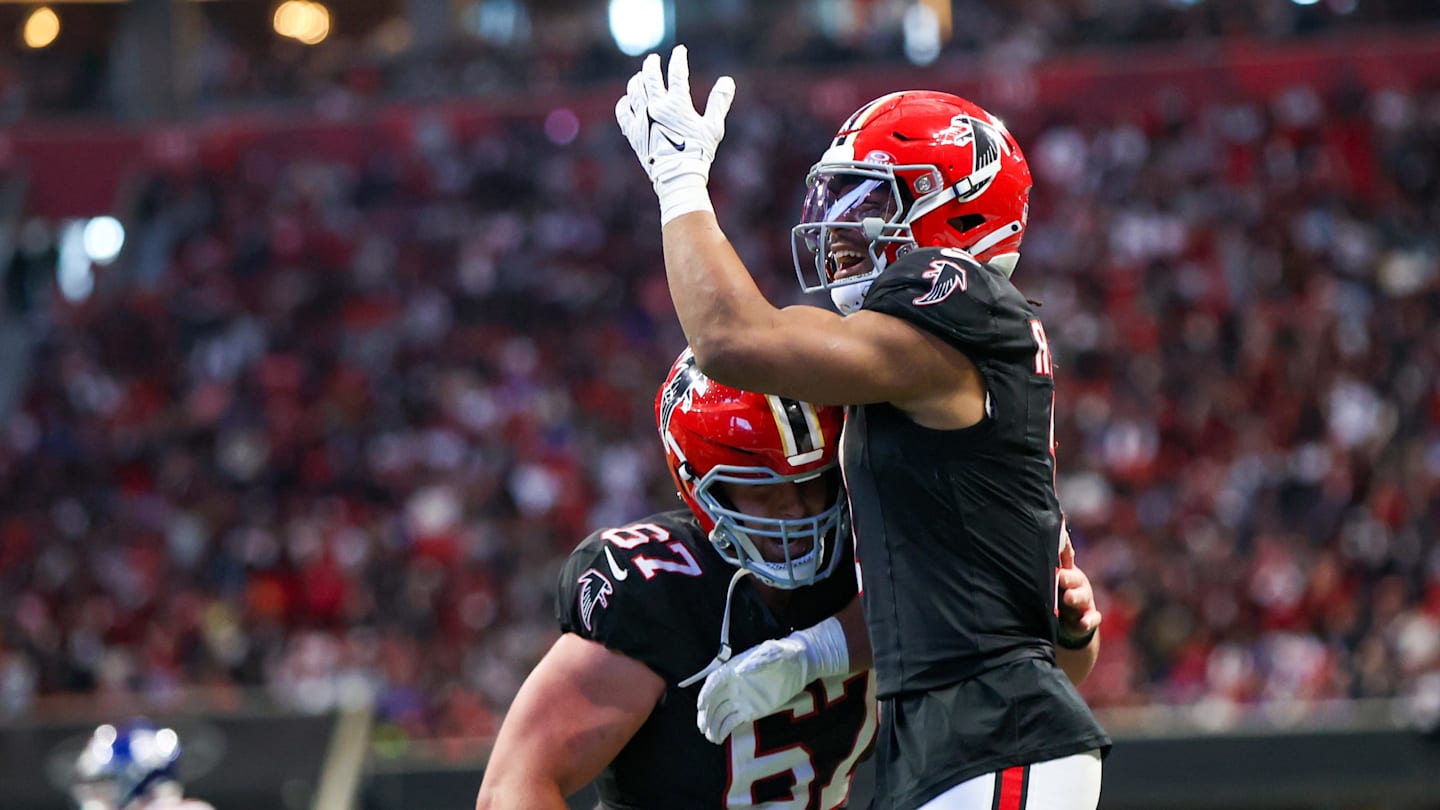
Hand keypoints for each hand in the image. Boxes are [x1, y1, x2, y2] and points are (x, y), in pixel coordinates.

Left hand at [615, 44, 735, 223]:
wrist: (677, 176)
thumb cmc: (698, 152)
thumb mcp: (713, 127)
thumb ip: (719, 102)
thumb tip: (727, 80)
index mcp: (676, 104)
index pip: (677, 73)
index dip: (678, 59)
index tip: (680, 51)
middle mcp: (656, 107)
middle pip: (650, 77)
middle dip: (651, 65)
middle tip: (653, 59)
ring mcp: (642, 119)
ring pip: (634, 90)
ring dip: (637, 80)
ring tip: (640, 76)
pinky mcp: (633, 133)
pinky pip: (623, 112)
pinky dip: (625, 103)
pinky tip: (627, 100)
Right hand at [696, 636, 811, 743]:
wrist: (799, 666)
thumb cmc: (784, 654)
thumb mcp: (772, 653)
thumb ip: (757, 661)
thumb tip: (741, 671)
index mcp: (734, 669)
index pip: (715, 682)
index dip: (706, 693)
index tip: (701, 706)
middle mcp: (734, 685)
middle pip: (714, 701)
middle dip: (706, 714)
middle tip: (703, 728)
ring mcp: (741, 699)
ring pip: (721, 713)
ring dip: (713, 725)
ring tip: (710, 737)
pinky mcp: (750, 711)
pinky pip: (733, 721)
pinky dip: (725, 730)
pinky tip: (719, 738)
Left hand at [1058, 531, 1101, 639]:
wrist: (1072, 622)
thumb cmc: (1060, 594)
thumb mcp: (1058, 577)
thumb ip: (1055, 560)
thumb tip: (1051, 534)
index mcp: (1069, 573)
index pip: (1066, 560)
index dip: (1064, 552)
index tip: (1059, 543)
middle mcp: (1079, 585)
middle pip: (1075, 579)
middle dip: (1068, 578)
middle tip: (1059, 577)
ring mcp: (1086, 602)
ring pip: (1083, 598)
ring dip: (1076, 597)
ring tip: (1068, 598)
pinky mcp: (1089, 619)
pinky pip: (1093, 619)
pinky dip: (1089, 621)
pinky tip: (1084, 622)